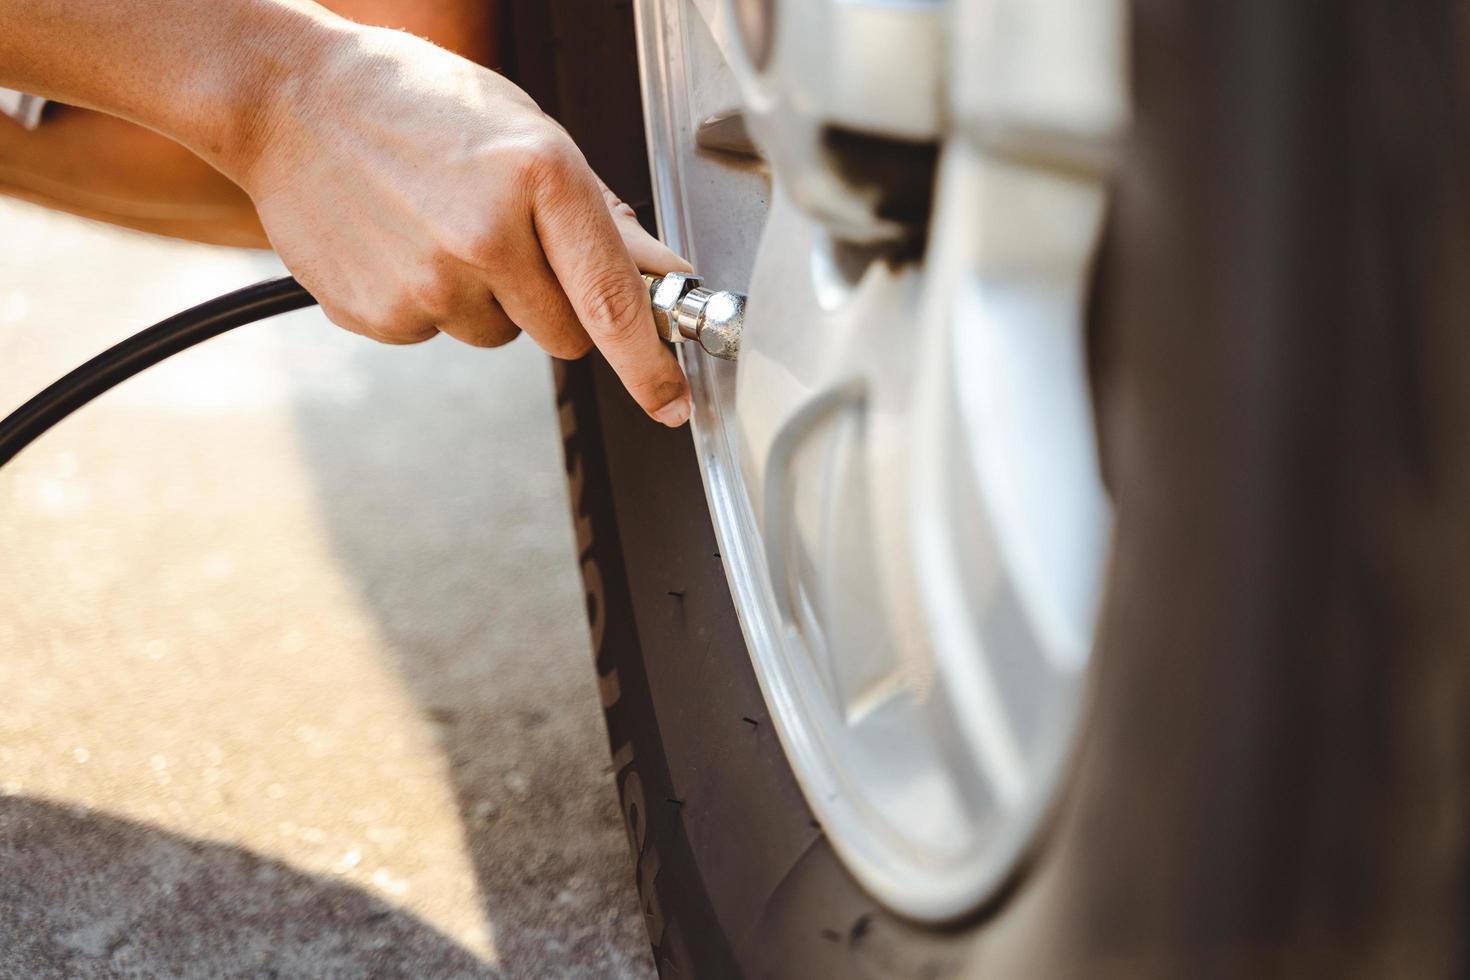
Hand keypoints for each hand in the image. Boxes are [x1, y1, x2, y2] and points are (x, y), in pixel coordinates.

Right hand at [227, 23, 692, 425]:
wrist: (288, 100)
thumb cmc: (413, 102)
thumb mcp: (526, 132)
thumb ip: (601, 215)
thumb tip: (662, 274)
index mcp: (540, 176)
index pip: (614, 301)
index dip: (650, 365)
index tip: (672, 403)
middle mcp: (487, 236)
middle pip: (566, 336)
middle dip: (555, 304)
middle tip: (510, 242)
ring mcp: (430, 284)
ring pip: (501, 336)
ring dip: (487, 300)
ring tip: (440, 228)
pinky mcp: (382, 316)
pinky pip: (438, 334)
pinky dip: (430, 301)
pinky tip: (400, 243)